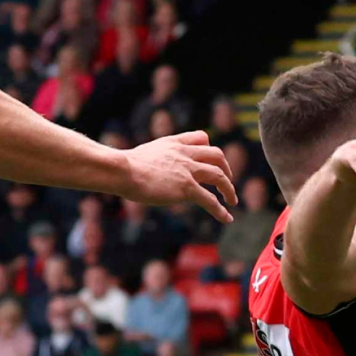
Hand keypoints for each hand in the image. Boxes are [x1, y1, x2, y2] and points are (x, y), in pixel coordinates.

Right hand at [119, 131, 237, 222]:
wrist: (123, 170)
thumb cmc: (124, 166)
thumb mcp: (143, 154)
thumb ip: (153, 159)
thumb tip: (147, 170)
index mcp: (173, 143)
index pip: (200, 137)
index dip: (208, 148)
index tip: (211, 159)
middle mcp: (184, 154)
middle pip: (216, 155)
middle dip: (225, 168)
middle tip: (227, 180)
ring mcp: (187, 170)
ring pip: (219, 176)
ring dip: (229, 189)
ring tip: (232, 201)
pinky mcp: (186, 188)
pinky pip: (210, 200)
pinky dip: (221, 210)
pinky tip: (227, 218)